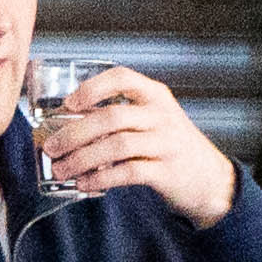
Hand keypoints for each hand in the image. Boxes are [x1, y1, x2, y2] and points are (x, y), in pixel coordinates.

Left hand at [35, 66, 238, 226]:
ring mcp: (166, 143)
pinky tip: (83, 184)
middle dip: (74, 133)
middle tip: (50, 147)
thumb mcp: (152, 121)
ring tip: (60, 169)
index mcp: (155, 96)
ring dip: (81, 159)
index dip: (92, 88)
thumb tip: (65, 127)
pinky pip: (127, 172)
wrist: (210, 179)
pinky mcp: (166, 171)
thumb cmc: (170, 147)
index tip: (68, 104)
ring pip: (116, 146)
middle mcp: (162, 115)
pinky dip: (100, 179)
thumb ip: (119, 118)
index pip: (122, 77)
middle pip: (111, 117)